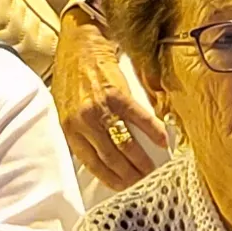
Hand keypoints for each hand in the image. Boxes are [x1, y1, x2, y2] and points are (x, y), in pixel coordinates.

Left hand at [50, 19, 168, 189]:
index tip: (125, 188)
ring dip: (142, 161)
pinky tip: (164, 141)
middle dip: (130, 176)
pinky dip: (153, 131)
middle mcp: (82, 122)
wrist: (79, 42)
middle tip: (145, 185)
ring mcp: (98, 108)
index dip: (110, 179)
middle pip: (110, 158)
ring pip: (124, 145)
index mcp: (69, 128)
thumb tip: (104, 153)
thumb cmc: (73, 74)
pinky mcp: (116, 93)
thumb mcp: (67, 107)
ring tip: (155, 171)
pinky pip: (138, 118)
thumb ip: (81, 131)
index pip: (91, 163)